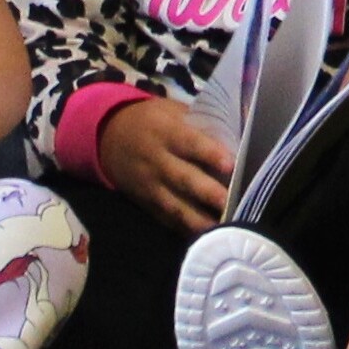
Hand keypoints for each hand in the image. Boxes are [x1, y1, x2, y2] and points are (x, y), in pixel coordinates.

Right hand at [96, 96, 235, 231]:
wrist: (109, 137)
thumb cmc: (153, 120)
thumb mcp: (172, 111)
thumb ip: (200, 123)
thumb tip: (239, 134)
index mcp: (165, 132)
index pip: (189, 143)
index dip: (209, 153)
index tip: (230, 165)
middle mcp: (156, 160)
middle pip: (183, 178)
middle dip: (207, 192)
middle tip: (229, 202)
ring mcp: (150, 185)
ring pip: (174, 204)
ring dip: (198, 218)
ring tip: (221, 228)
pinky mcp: (146, 202)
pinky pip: (165, 218)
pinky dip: (183, 228)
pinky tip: (203, 237)